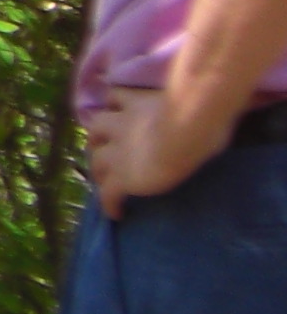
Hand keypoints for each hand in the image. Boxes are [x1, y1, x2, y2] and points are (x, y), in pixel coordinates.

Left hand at [89, 83, 227, 215]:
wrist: (186, 130)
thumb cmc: (201, 113)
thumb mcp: (193, 102)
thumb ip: (194, 104)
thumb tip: (217, 104)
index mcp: (136, 103)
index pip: (115, 98)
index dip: (114, 105)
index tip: (115, 109)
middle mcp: (120, 124)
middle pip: (96, 127)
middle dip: (97, 137)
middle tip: (102, 146)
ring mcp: (117, 152)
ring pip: (96, 161)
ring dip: (99, 170)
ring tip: (104, 181)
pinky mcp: (121, 177)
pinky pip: (107, 194)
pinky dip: (109, 204)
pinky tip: (116, 215)